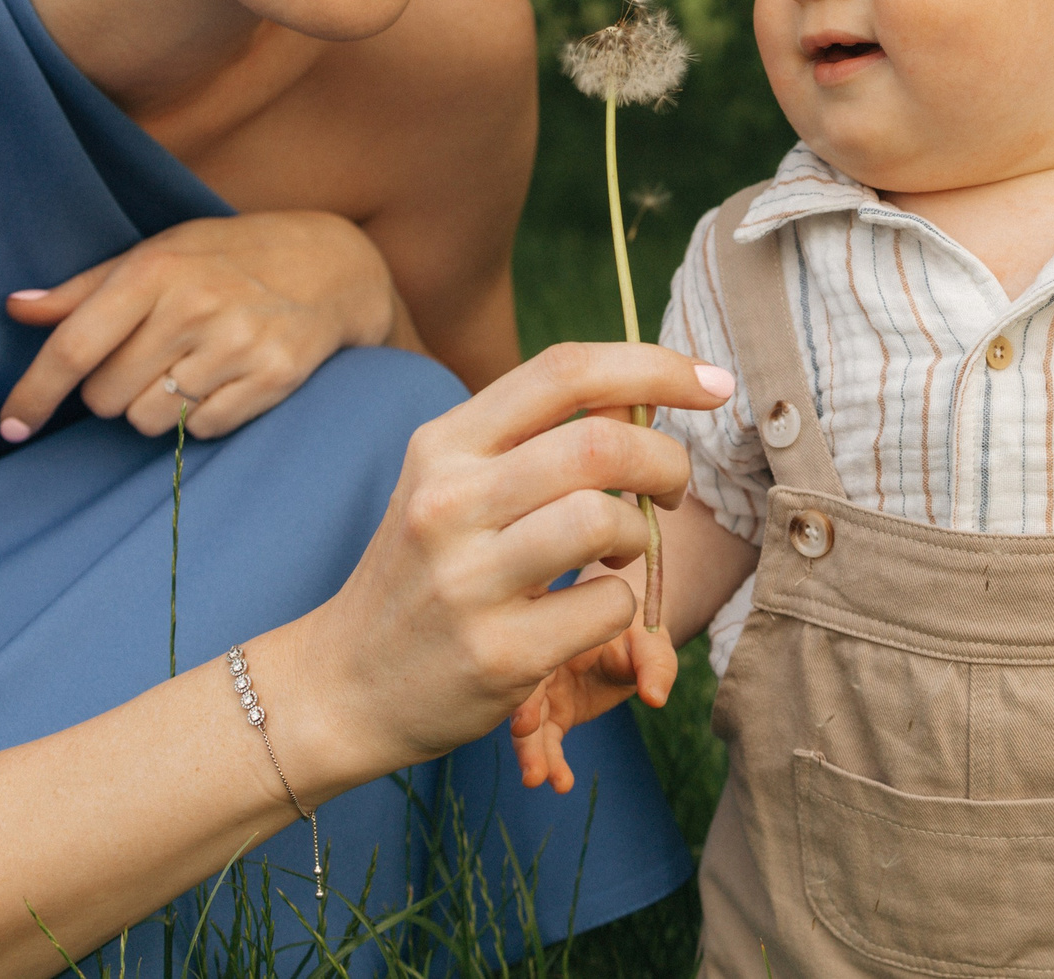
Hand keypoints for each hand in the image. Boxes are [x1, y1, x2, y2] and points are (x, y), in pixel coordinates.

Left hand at [0, 211, 413, 440]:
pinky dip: (202, 415)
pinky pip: (204, 430)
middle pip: (106, 397)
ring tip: (186, 370)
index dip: (34, 394)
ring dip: (156, 408)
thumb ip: (86, 288)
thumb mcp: (159, 253)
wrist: (332, 263)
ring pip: (151, 422)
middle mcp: (194, 307)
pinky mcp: (274, 377)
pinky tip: (222, 379)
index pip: (74, 349)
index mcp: (155, 271)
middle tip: (146, 360)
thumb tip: (15, 309)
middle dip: (113, 390)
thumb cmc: (228, 257)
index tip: (12, 426)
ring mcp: (238, 344)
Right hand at [276, 343, 733, 796]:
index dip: (654, 366)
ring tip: (623, 551)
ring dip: (640, 534)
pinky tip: (591, 610)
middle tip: (673, 489)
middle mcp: (447, 502)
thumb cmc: (421, 572)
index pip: (565, 371)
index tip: (712, 381)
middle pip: (599, 444)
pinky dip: (624, 604)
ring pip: (604, 521)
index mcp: (443, 445)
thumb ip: (533, 438)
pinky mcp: (498, 653)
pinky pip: (607, 607)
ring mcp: (468, 580)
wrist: (341, 686)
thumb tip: (638, 394)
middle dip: (665, 461)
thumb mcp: (453, 486)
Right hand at [508, 600, 680, 792]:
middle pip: (525, 700)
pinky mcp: (555, 714)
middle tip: (532, 769)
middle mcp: (543, 663)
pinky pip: (548, 741)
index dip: (527, 692)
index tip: (523, 722)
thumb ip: (654, 664)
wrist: (632, 637)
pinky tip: (561, 783)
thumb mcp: (651, 640)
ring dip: (533, 755)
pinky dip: (552, 762)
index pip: (535, 662)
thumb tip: (656, 698)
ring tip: (538, 780)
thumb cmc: (638, 630)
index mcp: (556, 634)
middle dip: (526, 736)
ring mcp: (546, 691)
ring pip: (531, 726)